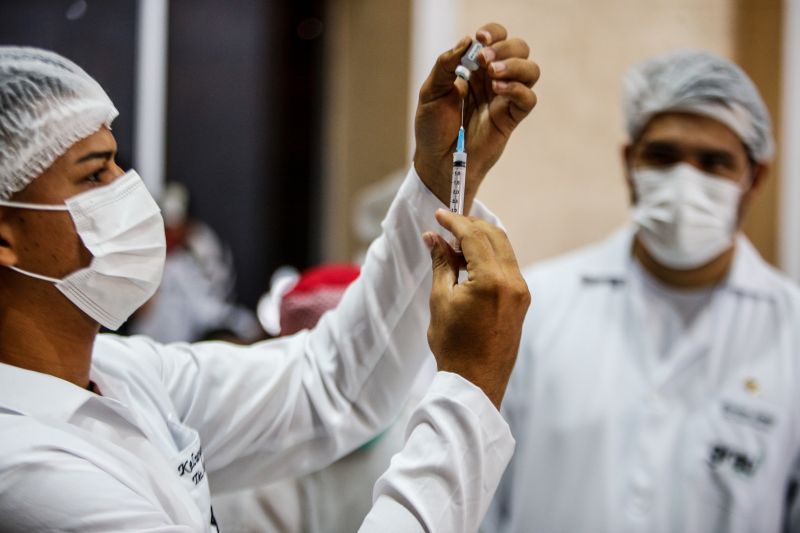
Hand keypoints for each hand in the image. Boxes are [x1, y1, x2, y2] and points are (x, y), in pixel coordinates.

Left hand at [414, 23, 539, 212]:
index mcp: (474, 69)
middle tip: (484, 60)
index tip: (481, 39)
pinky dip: (517, 89)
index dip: (494, 33)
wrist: (437, 161)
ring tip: (493, 74)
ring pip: (531, 71)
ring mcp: (503, 99)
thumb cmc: (433, 128)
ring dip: (515, 65)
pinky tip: (497, 90)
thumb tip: (468, 41)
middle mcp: (492, 80)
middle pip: (519, 49)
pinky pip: (528, 98)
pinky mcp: (510, 119)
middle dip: (504, 48)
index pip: (495, 39)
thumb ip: (445, 64)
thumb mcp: (431, 92)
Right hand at [424, 210, 529, 407]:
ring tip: (454, 243)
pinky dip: (489, 257)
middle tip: (446, 226)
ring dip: (480, 240)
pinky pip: (507, 266)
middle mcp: (514, 282)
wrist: (475, 382)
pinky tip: (469, 261)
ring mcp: (521, 292)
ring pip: (503, 249)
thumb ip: (440, 263)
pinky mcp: (522, 301)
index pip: (474, 237)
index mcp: (493, 281)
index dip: (455, 222)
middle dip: (470, 226)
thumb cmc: (453, 345)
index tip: (439, 214)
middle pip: (495, 236)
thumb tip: (433, 237)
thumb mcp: (440, 299)